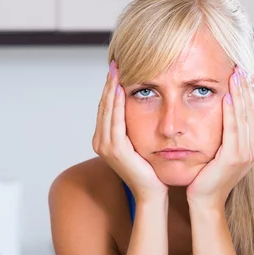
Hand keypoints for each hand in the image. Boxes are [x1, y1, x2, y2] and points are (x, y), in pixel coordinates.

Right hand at [92, 61, 167, 202]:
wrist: (152, 192)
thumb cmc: (150, 170)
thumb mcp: (139, 143)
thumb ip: (134, 127)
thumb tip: (140, 107)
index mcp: (104, 140)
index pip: (106, 108)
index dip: (111, 88)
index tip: (117, 69)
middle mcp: (101, 142)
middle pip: (104, 106)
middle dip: (109, 83)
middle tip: (115, 62)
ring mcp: (106, 147)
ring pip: (107, 110)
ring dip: (112, 89)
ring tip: (117, 70)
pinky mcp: (116, 150)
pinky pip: (115, 121)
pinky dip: (117, 104)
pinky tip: (121, 90)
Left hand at [186, 67, 253, 208]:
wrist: (206, 200)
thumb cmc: (211, 175)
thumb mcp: (224, 149)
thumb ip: (230, 131)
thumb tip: (229, 107)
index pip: (253, 112)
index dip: (249, 91)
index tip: (243, 72)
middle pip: (251, 111)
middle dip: (245, 87)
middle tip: (240, 66)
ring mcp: (247, 154)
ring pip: (244, 117)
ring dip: (239, 93)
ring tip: (235, 74)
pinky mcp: (234, 158)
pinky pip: (232, 130)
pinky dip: (230, 112)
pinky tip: (227, 97)